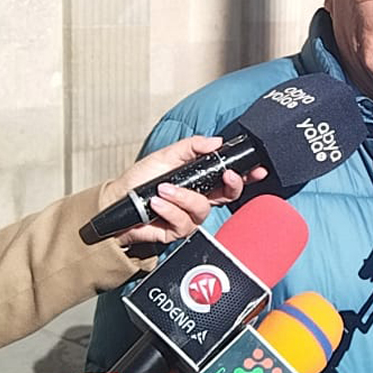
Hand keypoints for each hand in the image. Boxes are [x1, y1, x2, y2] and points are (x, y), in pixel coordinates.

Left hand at [102, 136, 268, 246]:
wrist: (116, 203)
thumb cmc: (139, 181)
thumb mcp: (166, 156)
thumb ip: (191, 147)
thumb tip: (216, 141)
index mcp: (200, 182)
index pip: (230, 180)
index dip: (246, 176)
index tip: (256, 170)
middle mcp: (199, 199)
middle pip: (229, 197)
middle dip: (231, 186)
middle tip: (226, 176)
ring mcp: (189, 216)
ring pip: (202, 209)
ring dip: (183, 197)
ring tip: (163, 189)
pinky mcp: (177, 231)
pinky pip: (183, 222)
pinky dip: (169, 210)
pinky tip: (156, 204)